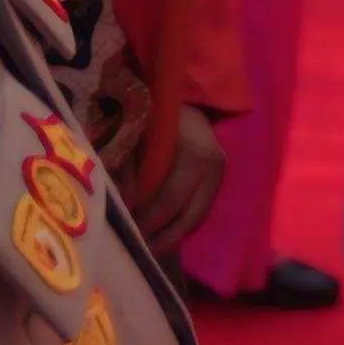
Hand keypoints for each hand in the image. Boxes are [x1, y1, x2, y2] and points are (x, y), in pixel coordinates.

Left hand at [126, 106, 226, 250]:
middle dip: (162, 238)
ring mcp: (220, 174)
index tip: (126, 233)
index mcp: (196, 154)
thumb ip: (127, 168)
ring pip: (197, 218)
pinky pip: (200, 211)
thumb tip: (123, 206)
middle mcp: (214, 167)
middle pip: (189, 217)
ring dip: (172, 237)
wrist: (184, 93)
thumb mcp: (136, 134)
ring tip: (147, 249)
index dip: (147, 220)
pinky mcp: (218, 179)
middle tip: (137, 251)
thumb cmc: (153, 112)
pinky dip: (181, 225)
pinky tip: (162, 235)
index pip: (170, 200)